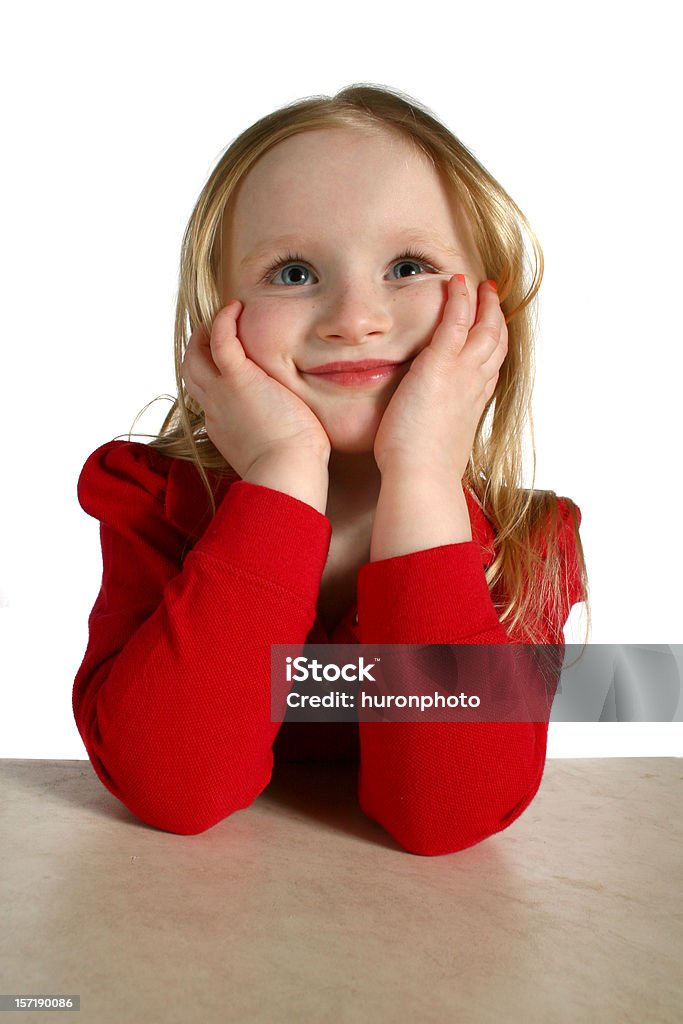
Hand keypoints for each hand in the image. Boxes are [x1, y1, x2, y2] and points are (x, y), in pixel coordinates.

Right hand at [182, 300, 330, 477]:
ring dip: (204, 333)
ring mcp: (222, 393)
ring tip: (225, 316)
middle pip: (192, 372)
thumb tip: (301, 438)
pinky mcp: (238, 379)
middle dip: (199, 350)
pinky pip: (219, 339)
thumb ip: (278, 437)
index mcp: (223, 426)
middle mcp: (215, 409)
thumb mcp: (277, 450)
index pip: (209, 395)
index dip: (214, 376)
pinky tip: (235, 307)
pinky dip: (222, 321)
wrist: (287, 474)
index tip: (229, 365)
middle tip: (216, 332)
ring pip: (195, 355)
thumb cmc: (293, 470)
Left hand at [372, 276, 507, 478]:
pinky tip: (456, 283)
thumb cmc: (420, 470)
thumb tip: (423, 431)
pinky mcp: (440, 366)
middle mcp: (475, 385)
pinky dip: (461, 300)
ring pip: (484, 327)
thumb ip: (434, 428)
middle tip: (492, 297)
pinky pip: (456, 322)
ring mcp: (462, 374)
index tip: (489, 331)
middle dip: (496, 316)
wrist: (420, 477)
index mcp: (474, 404)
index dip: (492, 345)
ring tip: (479, 285)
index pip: (490, 366)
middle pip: (496, 342)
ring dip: (483, 302)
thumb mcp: (434, 443)